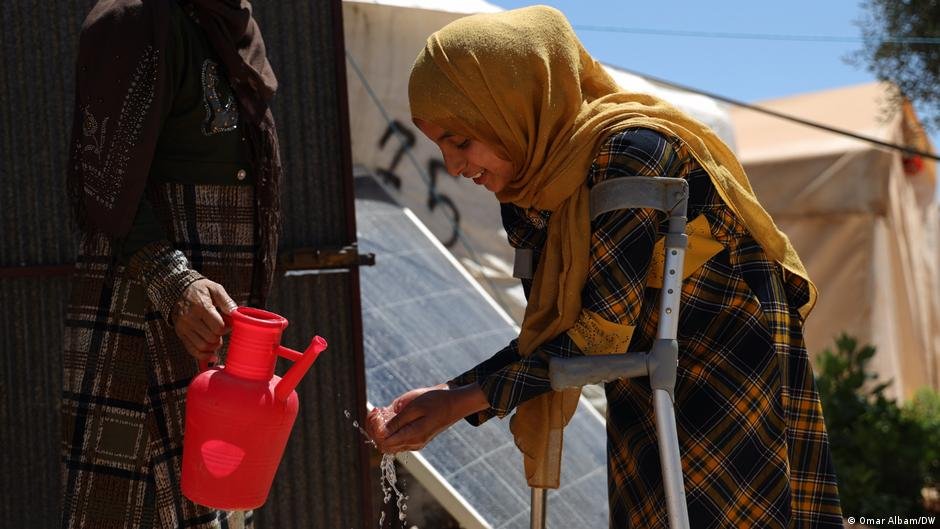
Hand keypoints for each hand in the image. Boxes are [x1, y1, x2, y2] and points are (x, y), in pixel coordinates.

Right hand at [173, 278, 236, 361]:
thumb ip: (226, 301)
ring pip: (203, 346)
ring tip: (216, 338)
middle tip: (221, 329)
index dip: (227, 327)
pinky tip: (211, 353)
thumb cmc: (200, 289)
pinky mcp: (180, 334)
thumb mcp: (215, 288)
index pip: (218, 327)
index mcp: (201, 307)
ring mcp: (183, 328)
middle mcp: (190, 319)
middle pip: (212, 338)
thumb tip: (236, 313)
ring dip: (213, 346)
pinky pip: (192, 351)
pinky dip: (203, 355)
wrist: (177, 290)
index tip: (227, 322)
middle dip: (221, 336)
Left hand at [373, 383, 489, 452]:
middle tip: (375, 412)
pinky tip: (390, 416)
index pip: (384, 442)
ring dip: (382, 431)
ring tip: (382, 412)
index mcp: (413, 435)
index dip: (374, 429)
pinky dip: (390, 430)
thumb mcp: (415, 406)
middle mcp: (413, 443)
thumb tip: (380, 432)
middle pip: (384, 446)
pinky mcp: (417, 440)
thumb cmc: (436, 401)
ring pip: (390, 444)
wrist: (456, 404)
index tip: (375, 412)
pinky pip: (398, 440)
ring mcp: (416, 443)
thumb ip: (397, 421)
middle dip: (375, 431)